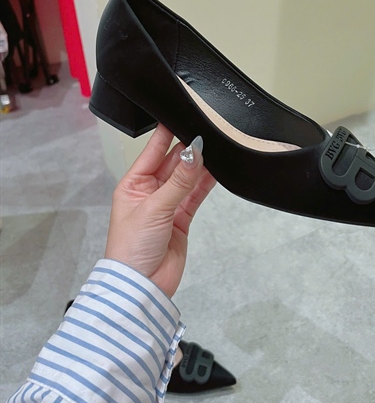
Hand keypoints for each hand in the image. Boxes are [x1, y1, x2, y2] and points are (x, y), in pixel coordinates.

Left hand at [105, 124, 215, 297]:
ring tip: (215, 148)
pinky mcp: (181, 219)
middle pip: (172, 163)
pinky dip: (205, 184)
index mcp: (133, 185)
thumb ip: (179, 180)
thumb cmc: (131, 248)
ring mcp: (166, 205)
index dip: (165, 135)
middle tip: (205, 132)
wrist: (141, 287)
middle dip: (187, 149)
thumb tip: (195, 152)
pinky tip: (215, 170)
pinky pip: (194, 196)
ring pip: (185, 178)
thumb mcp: (154, 208)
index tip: (179, 115)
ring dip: (198, 166)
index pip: (151, 152)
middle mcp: (149, 192)